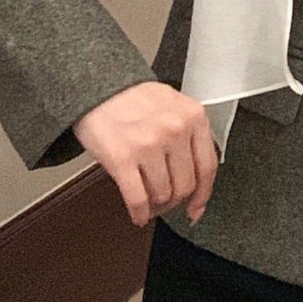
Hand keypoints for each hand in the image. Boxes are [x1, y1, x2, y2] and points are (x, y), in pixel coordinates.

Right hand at [73, 81, 218, 227]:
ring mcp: (149, 144)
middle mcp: (175, 130)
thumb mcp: (173, 106)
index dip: (203, 194)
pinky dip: (139, 213)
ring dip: (156, 206)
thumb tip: (199, 187)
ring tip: (148, 202)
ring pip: (163, 194)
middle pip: (185, 185)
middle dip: (175, 201)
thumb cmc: (133, 99)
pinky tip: (138, 214)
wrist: (94, 86)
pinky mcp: (122, 157)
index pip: (207, 167)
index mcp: (193, 117)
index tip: (196, 207)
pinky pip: (138, 199)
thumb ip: (190, 138)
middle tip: (165, 202)